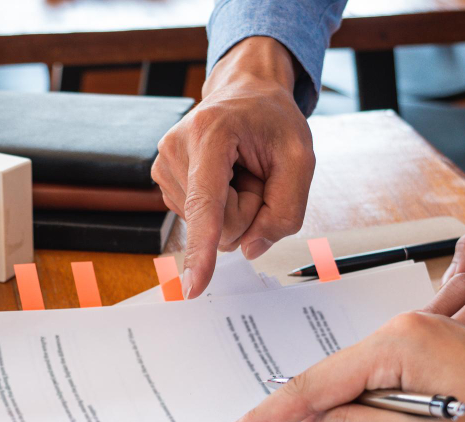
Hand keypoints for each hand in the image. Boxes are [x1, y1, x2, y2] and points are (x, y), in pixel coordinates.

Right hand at [151, 37, 314, 297]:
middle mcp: (176, 149)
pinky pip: (200, 220)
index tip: (193, 286)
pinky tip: (223, 175)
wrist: (245, 93)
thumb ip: (286, 210)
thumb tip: (250, 249)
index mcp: (211, 134)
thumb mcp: (301, 158)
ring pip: (209, 226)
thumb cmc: (272, 121)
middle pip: (219, 225)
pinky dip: (220, 205)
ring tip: (238, 169)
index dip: (202, 249)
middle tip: (254, 171)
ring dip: (234, 205)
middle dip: (247, 208)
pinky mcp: (163, 179)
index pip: (207, 206)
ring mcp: (164, 165)